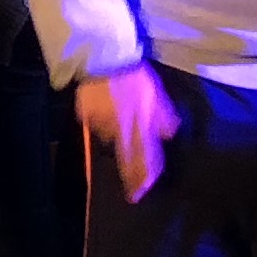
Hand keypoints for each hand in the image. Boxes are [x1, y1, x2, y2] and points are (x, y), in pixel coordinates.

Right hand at [76, 64, 179, 202]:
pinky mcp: (86, 116)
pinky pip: (96, 126)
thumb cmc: (133, 75)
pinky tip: (105, 117)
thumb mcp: (156, 92)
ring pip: (111, 140)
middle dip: (132, 179)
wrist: (103, 59)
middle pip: (128, 159)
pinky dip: (102, 126)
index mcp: (140, 123)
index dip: (147, 173)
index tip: (146, 190)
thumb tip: (170, 134)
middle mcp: (120, 129)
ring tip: (120, 140)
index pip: (146, 155)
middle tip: (133, 197)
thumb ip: (164, 114)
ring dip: (117, 144)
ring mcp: (101, 124)